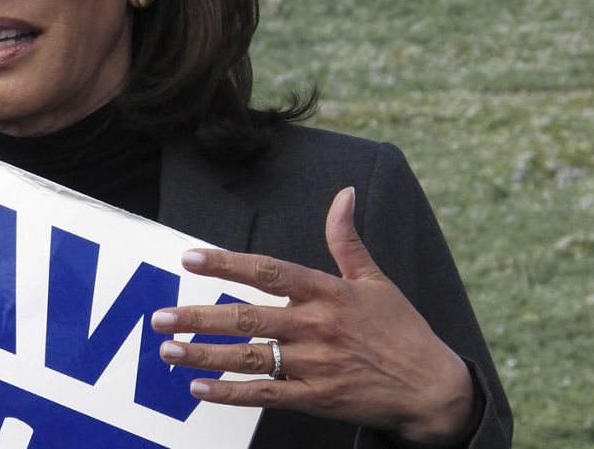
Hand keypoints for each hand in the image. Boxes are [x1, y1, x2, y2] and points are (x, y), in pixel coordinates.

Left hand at [151, 187, 474, 446]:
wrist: (432, 390)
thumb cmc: (402, 331)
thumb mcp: (377, 280)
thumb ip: (347, 240)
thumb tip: (344, 194)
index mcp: (328, 292)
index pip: (268, 271)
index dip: (227, 263)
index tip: (190, 258)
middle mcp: (316, 326)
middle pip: (248, 318)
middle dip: (199, 316)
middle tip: (161, 317)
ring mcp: (315, 365)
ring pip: (249, 357)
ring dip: (205, 355)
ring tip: (168, 350)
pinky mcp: (316, 399)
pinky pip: (265, 395)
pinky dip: (230, 393)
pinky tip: (199, 388)